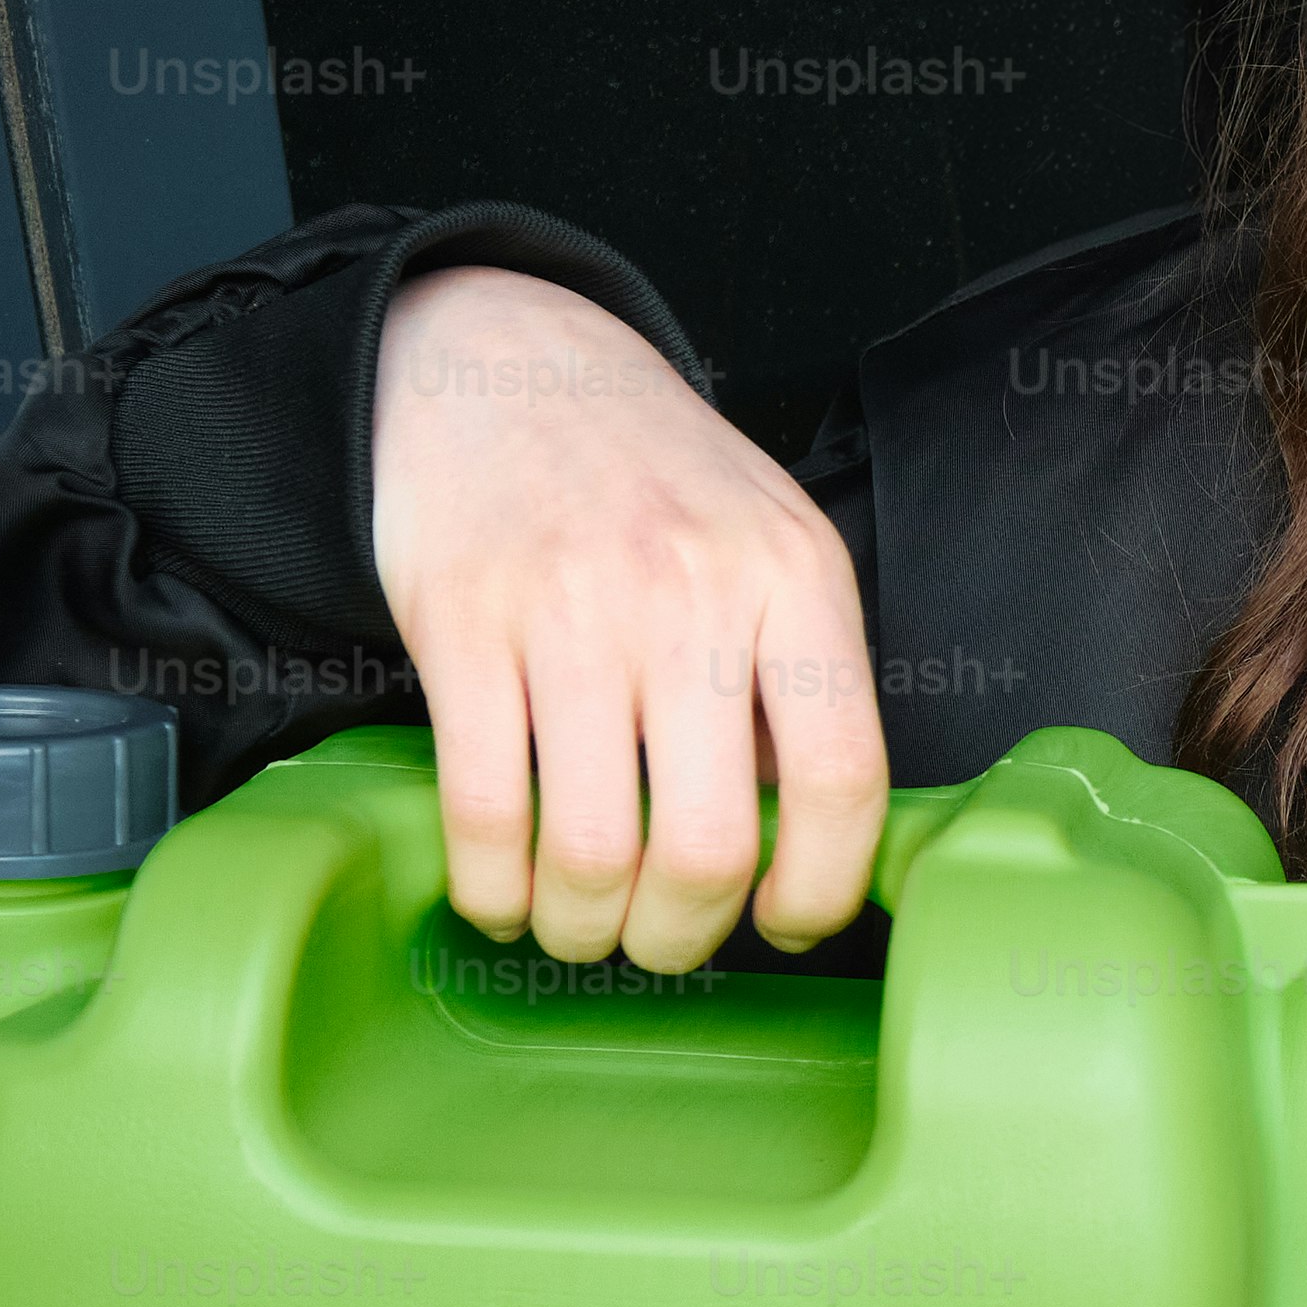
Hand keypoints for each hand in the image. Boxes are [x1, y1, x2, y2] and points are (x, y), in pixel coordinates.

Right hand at [368, 264, 882, 964]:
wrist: (503, 365)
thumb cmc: (651, 480)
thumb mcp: (770, 545)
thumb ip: (798, 679)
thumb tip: (812, 849)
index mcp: (794, 578)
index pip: (845, 778)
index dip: (820, 888)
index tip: (787, 921)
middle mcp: (691, 593)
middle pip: (707, 844)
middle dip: (682, 934)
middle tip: (663, 941)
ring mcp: (570, 608)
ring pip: (589, 848)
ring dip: (583, 928)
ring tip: (581, 924)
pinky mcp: (461, 623)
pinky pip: (482, 810)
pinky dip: (492, 889)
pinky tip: (504, 893)